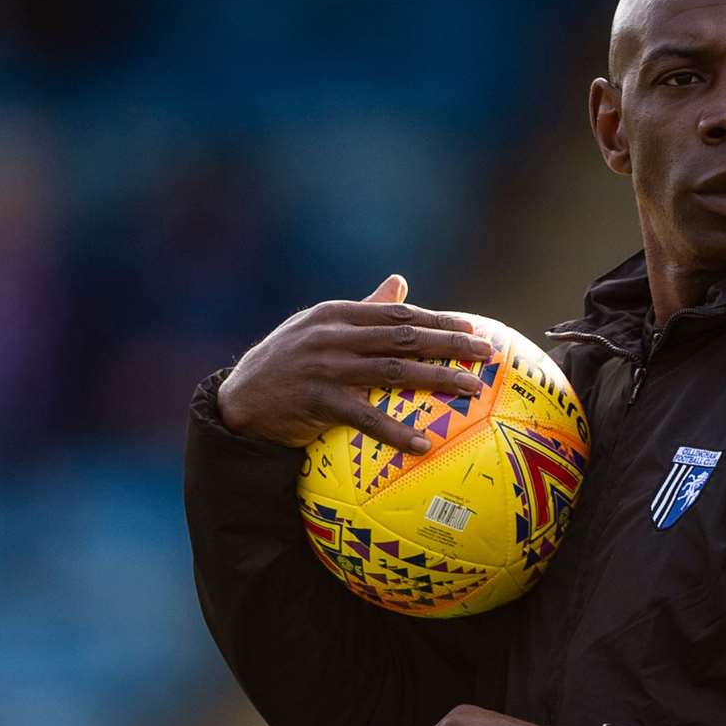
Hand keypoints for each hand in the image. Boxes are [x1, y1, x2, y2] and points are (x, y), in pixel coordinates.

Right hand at [217, 274, 492, 450]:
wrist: (239, 400)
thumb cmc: (286, 363)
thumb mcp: (318, 328)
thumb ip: (363, 308)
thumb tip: (400, 282)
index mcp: (337, 314)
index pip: (398, 315)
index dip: (437, 321)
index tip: (472, 329)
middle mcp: (333, 335)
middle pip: (404, 337)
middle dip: (450, 343)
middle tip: (487, 353)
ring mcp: (325, 368)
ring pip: (394, 371)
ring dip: (437, 379)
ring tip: (472, 389)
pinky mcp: (317, 402)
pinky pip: (365, 418)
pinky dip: (395, 431)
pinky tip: (423, 444)